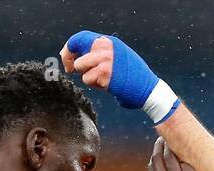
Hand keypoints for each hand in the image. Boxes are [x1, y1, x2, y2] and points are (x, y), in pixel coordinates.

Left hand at [62, 32, 178, 121]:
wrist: (147, 88)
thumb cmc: (132, 75)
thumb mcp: (117, 56)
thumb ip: (99, 53)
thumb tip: (76, 55)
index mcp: (108, 42)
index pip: (81, 38)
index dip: (69, 48)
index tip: (66, 58)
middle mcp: (106, 48)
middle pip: (78, 52)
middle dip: (73, 63)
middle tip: (71, 70)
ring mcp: (105, 60)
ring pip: (81, 67)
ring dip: (87, 76)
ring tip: (100, 79)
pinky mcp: (105, 74)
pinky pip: (88, 80)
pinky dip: (94, 85)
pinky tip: (106, 85)